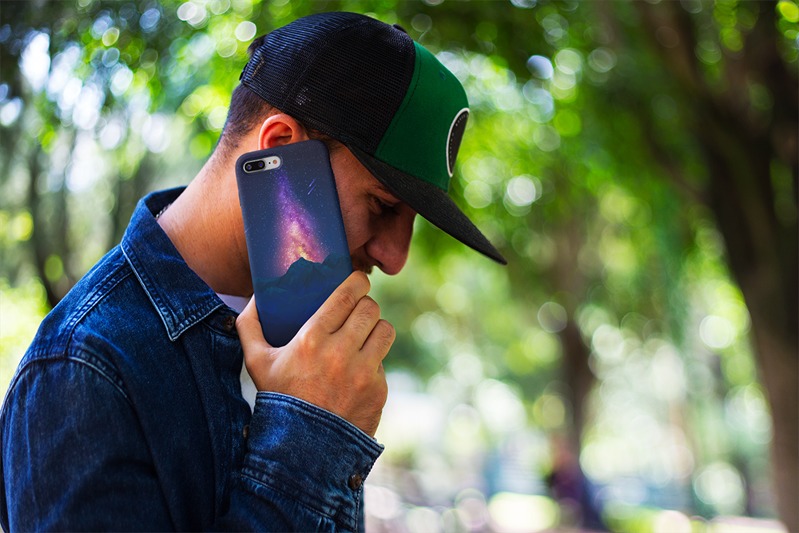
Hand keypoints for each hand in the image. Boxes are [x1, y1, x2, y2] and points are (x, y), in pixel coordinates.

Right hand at [236, 271, 393, 436]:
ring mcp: (363, 372)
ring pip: (385, 330)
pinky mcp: (378, 390)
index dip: (358, 282)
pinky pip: (383, 362)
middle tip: (359, 309)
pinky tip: (359, 369)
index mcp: (312, 339)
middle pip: (370, 309)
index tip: (358, 281)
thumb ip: (249, 326)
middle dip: (366, 305)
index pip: (348, 295)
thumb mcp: (256, 362)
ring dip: (375, 329)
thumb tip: (255, 297)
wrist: (302, 449)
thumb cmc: (278, 399)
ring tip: (365, 334)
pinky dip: (373, 362)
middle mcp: (341, 353)